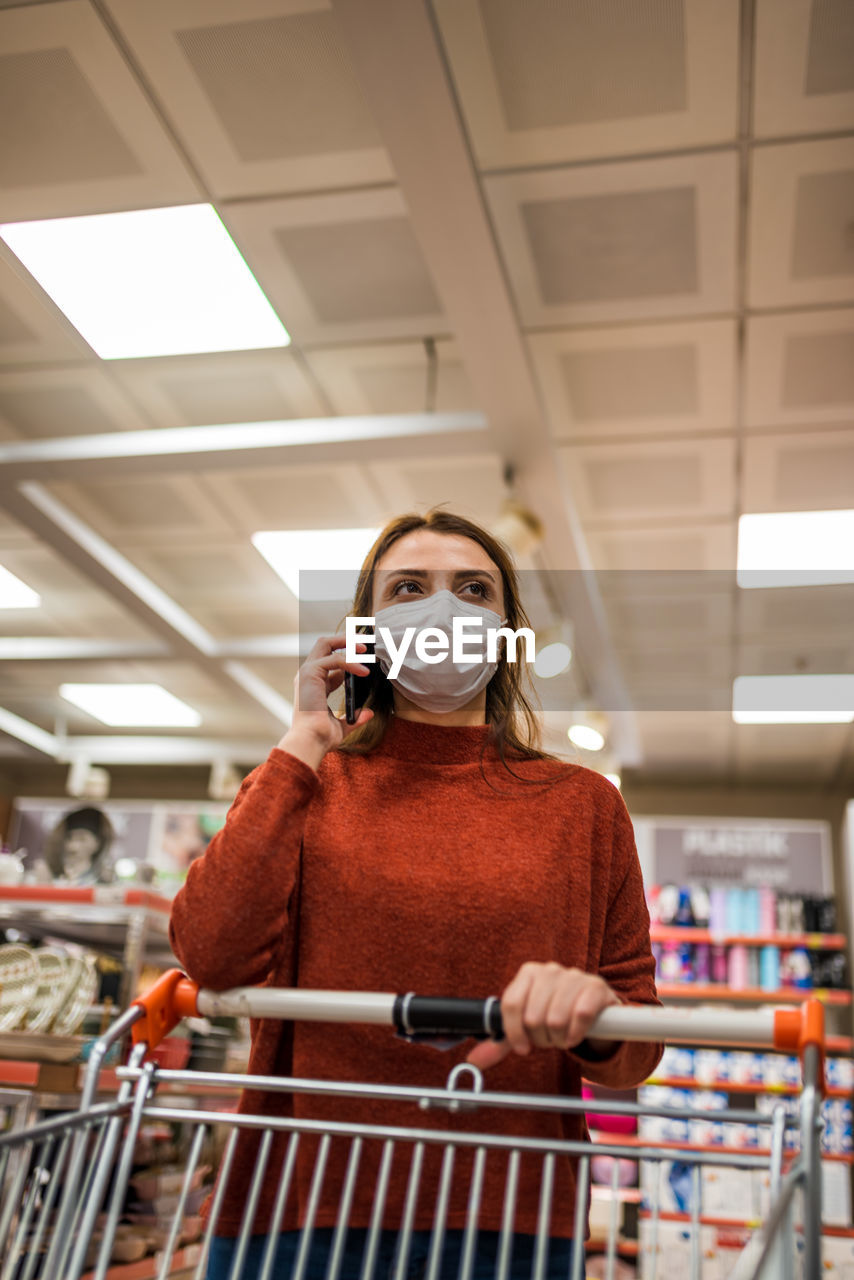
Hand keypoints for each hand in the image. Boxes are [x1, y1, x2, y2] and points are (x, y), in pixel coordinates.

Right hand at [277, 633, 373, 767]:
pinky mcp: (310, 673)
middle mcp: (308, 675)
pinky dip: (350, 662)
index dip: (350, 658)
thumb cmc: (322, 737)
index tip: (367, 657)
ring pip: (325, 643)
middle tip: (365, 642)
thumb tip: (370, 713)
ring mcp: (307, 673)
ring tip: (366, 648)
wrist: (311, 741)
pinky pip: (334, 659)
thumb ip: (356, 718)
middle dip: (344, 639)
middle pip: (324, 644)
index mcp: (314, 685)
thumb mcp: (343, 726)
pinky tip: (363, 672)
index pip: (331, 662)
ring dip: (347, 642)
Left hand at [466, 962, 619, 1071]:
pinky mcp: (595, 987)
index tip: (522, 1048)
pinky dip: (577, 1033)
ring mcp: (574, 976)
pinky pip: (581, 1016)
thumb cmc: (553, 1014)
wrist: (591, 1007)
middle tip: (548, 1039)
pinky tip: (576, 1033)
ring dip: (559, 1039)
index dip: (514, 1032)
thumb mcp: (526, 1026)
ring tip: (562, 1036)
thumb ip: (500, 1042)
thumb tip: (473, 1060)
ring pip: (556, 1019)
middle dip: (540, 1038)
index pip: (511, 1004)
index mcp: (528, 973)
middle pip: (533, 1017)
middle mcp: (549, 970)